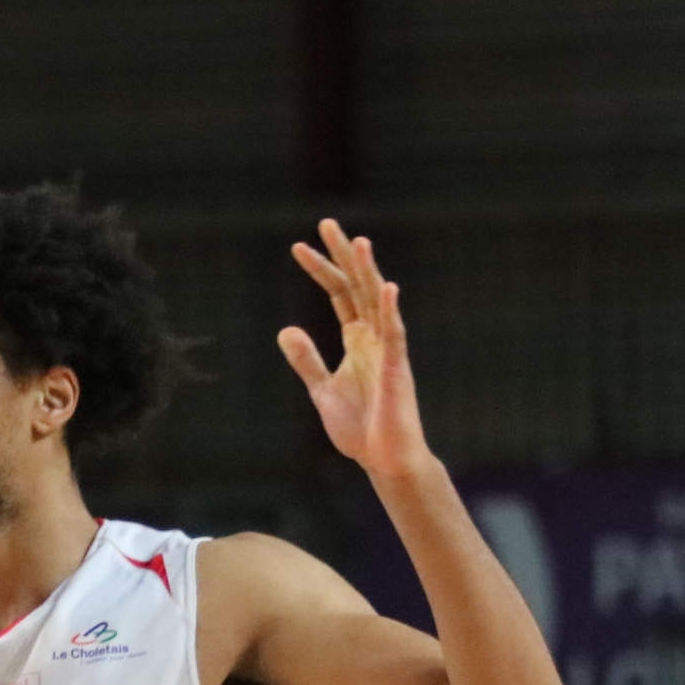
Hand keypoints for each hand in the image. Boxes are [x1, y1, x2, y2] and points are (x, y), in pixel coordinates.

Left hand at [277, 219, 431, 482]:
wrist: (384, 460)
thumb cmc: (360, 428)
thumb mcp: (322, 389)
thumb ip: (307, 360)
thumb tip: (286, 330)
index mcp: (356, 340)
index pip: (338, 294)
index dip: (321, 270)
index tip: (298, 247)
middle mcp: (374, 338)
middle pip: (357, 287)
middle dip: (342, 256)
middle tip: (326, 223)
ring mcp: (387, 351)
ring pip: (377, 302)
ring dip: (368, 273)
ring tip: (358, 242)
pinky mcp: (397, 370)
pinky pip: (395, 336)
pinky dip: (390, 312)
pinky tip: (387, 288)